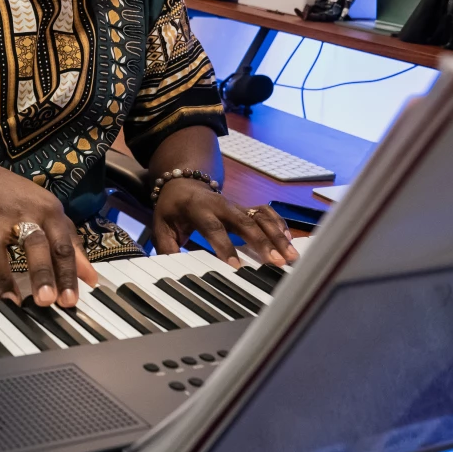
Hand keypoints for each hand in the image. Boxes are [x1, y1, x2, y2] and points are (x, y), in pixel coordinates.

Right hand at [0, 167, 97, 307]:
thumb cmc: (26, 201)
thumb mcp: (53, 216)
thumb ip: (72, 247)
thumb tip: (91, 279)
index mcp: (49, 213)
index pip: (62, 245)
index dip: (67, 274)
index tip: (69, 301)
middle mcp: (23, 214)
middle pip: (33, 243)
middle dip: (40, 272)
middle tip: (45, 301)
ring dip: (2, 273)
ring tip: (10, 299)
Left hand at [152, 180, 298, 267]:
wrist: (182, 184)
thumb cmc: (172, 208)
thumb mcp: (161, 225)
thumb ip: (166, 246)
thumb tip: (170, 267)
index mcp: (198, 208)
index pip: (213, 228)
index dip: (225, 246)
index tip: (237, 266)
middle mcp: (221, 205)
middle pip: (245, 222)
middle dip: (262, 242)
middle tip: (276, 262)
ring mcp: (236, 205)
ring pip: (260, 217)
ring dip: (277, 235)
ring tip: (291, 255)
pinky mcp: (245, 207)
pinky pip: (265, 212)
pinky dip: (278, 224)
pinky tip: (288, 239)